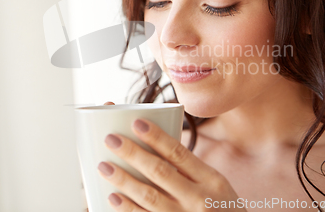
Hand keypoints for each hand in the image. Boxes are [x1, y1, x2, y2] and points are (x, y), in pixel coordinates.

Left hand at [96, 113, 245, 210]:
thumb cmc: (220, 207)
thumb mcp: (215, 185)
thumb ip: (190, 169)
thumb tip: (155, 143)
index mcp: (211, 180)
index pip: (180, 153)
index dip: (156, 137)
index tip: (136, 122)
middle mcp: (199, 199)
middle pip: (160, 172)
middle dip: (132, 154)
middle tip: (111, 139)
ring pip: (149, 197)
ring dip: (124, 180)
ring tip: (104, 166)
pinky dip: (128, 209)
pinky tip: (113, 198)